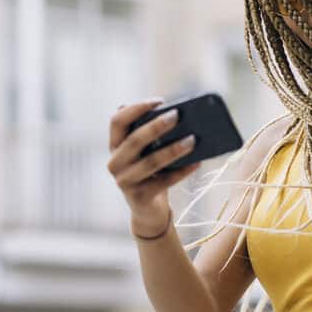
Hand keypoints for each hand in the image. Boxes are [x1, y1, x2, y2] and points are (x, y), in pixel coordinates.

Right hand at [106, 98, 201, 235]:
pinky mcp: (139, 197)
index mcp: (114, 146)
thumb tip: (176, 112)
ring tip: (192, 139)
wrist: (148, 210)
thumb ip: (150, 134)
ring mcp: (125, 181)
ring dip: (173, 149)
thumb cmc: (150, 172)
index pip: (117, 121)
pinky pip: (164, 181)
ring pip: (151, 162)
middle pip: (134, 140)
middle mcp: (115, 163)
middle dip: (156, 126)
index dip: (136, 108)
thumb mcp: (145, 152)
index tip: (159, 101)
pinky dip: (182, 171)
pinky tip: (196, 162)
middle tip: (177, 115)